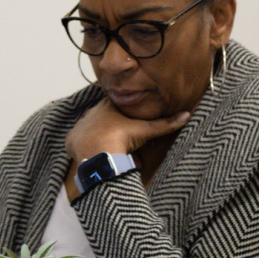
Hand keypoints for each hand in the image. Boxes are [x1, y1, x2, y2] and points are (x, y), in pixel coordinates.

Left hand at [65, 98, 191, 162]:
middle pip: (100, 115)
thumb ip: (165, 124)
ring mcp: (80, 125)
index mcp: (108, 106)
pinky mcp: (71, 139)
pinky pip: (77, 141)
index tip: (126, 120)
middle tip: (117, 134)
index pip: (114, 104)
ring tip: (104, 145)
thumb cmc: (122, 136)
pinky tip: (89, 153)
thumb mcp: (146, 130)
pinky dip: (82, 146)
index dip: (121, 111)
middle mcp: (92, 112)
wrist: (97, 151)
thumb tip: (187, 115)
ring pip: (88, 127)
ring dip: (94, 134)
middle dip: (107, 123)